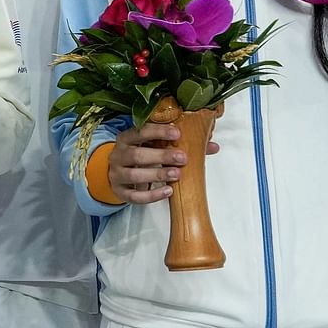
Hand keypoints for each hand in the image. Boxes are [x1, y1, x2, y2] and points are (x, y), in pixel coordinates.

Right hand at [106, 123, 220, 204]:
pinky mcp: (120, 191)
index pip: (139, 132)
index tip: (176, 133)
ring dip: (157, 174)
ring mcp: (117, 174)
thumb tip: (212, 146)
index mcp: (126, 139)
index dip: (157, 132)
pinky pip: (134, 195)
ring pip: (134, 175)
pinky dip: (152, 195)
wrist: (116, 172)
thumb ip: (179, 144)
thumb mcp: (153, 146)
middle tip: (182, 158)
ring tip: (176, 175)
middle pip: (136, 155)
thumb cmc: (139, 156)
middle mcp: (118, 155)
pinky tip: (168, 192)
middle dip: (161, 156)